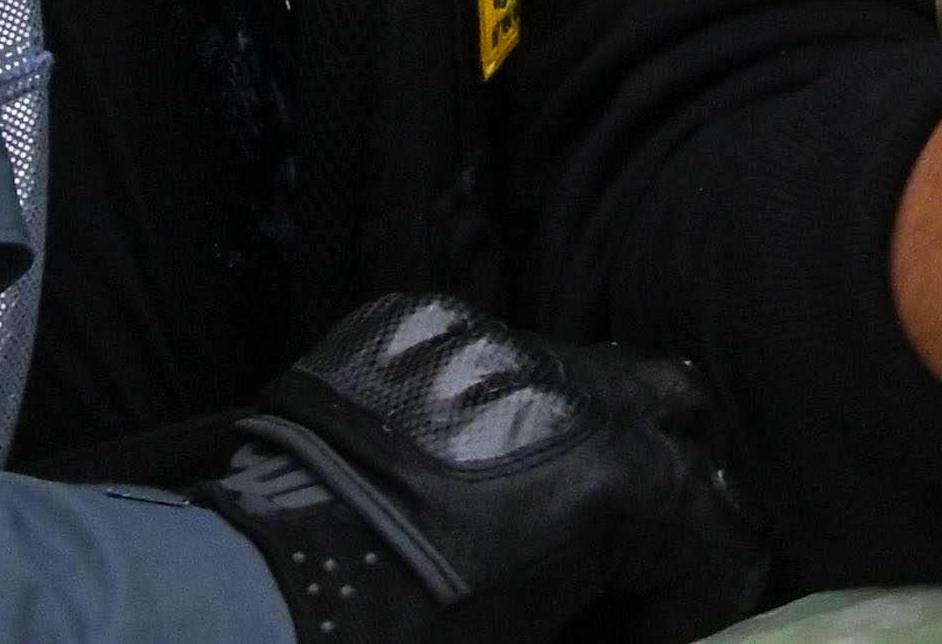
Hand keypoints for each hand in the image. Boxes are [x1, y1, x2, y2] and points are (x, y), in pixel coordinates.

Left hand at [189, 295, 769, 643]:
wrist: (218, 609)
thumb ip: (592, 630)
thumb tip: (616, 625)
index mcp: (618, 480)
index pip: (722, 529)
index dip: (702, 604)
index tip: (660, 641)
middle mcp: (573, 386)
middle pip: (679, 413)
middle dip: (672, 488)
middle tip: (620, 567)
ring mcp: (488, 343)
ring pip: (585, 369)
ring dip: (586, 439)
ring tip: (540, 519)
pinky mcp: (409, 329)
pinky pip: (486, 360)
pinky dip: (493, 415)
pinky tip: (454, 477)